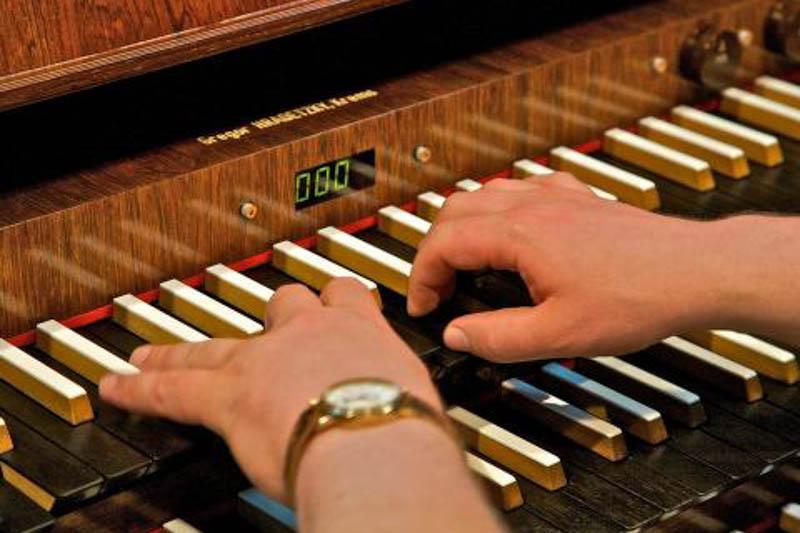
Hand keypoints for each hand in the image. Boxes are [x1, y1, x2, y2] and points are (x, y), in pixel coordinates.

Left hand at [99, 278, 439, 500]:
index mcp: (361, 331)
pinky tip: (119, 385)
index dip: (334, 299)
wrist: (374, 438)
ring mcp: (265, 359)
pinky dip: (141, 387)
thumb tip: (409, 419)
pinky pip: (173, 386)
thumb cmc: (405, 425)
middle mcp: (311, 332)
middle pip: (279, 305)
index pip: (344, 296)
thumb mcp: (415, 398)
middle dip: (268, 315)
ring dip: (182, 349)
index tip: (330, 303)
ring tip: (155, 350)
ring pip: (213, 344)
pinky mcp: (229, 394)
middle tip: (261, 323)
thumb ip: (399, 396)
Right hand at [407, 173, 727, 360]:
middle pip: (455, 211)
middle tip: (439, 288)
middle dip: (435, 250)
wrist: (695, 271)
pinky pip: (523, 189)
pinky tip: (514, 231)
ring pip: (485, 194)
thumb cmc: (638, 296)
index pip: (442, 244)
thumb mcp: (558, 334)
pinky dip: (501, 210)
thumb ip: (498, 337)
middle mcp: (532, 205)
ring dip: (463, 227)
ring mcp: (557, 197)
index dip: (421, 277)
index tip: (424, 305)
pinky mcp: (578, 199)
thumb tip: (458, 334)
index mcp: (519, 234)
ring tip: (466, 263)